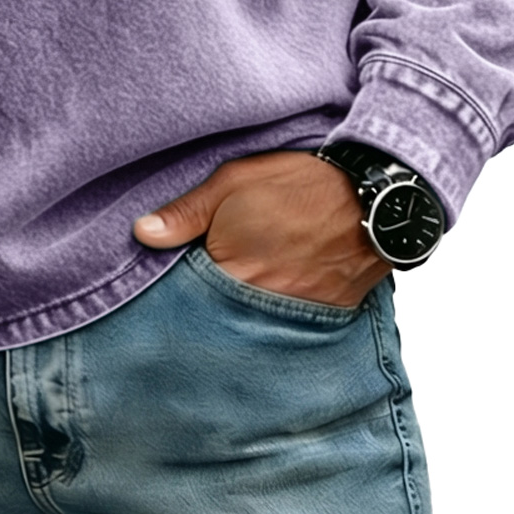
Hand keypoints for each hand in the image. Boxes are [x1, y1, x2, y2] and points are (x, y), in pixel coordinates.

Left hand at [132, 149, 391, 308]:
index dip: (172, 290)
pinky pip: (284, 331)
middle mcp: (257, 304)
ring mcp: (290, 316)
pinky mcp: (319, 320)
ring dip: (235, 318)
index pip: (183, 296)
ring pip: (247, 327)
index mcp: (230, 270)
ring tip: (230, 305)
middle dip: (201, 310)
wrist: (372, 198)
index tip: (160, 288)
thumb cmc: (299, 185)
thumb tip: (142, 234)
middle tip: (193, 300)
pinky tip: (266, 306)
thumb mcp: (233, 182)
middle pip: (214, 318)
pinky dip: (271, 322)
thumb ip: (186, 213)